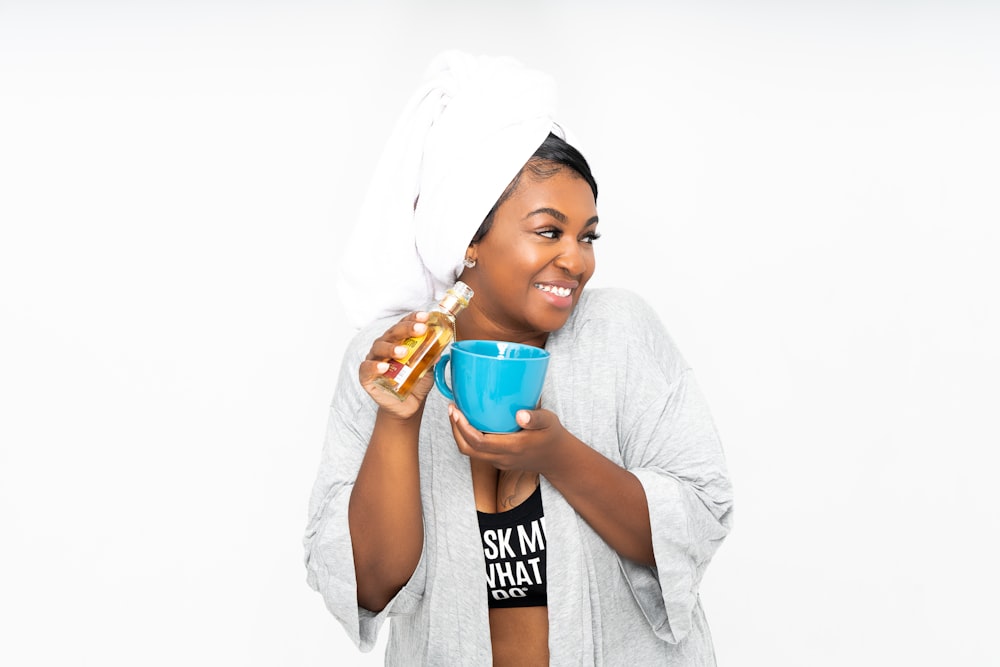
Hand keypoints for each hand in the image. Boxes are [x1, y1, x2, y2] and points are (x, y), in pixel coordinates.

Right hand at [359, 312, 435, 419]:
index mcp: (399, 340)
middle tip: (420, 329)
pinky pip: (366, 368)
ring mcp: (374, 360)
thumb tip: (441, 347)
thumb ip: (432, 357)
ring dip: (391, 347)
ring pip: (379, 347)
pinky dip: (374, 366)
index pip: (404, 324)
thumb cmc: (415, 382)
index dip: (413, 318)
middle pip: (393, 333)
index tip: (425, 316)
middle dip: (406, 329)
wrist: (408, 407)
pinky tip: (384, 367)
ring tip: (403, 351)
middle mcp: (385, 346)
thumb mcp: (428, 368)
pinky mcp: (366, 376)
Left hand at [447, 405, 571, 475]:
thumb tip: (519, 414)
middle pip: (468, 449)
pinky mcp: (500, 460)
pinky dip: (469, 438)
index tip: (456, 410)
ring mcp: (500, 461)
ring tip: (457, 414)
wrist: (558, 459)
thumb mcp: (549, 422)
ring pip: (471, 452)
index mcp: (512, 447)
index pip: (478, 442)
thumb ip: (535, 418)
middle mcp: (503, 457)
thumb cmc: (553, 437)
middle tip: (452, 409)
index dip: (462, 427)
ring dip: (460, 434)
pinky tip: (471, 422)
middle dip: (455, 430)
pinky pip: (478, 452)